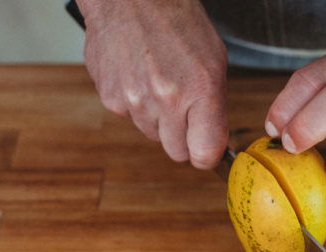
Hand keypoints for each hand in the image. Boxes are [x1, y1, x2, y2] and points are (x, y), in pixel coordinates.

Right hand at [80, 0, 227, 168]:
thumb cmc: (177, 22)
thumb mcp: (215, 61)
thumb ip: (215, 108)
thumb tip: (213, 145)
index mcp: (200, 91)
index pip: (204, 154)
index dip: (207, 156)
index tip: (207, 149)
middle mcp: (166, 100)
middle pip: (177, 152)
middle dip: (183, 138)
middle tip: (184, 109)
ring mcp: (134, 101)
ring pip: (152, 136)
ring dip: (158, 119)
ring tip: (159, 83)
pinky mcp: (110, 98)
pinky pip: (130, 119)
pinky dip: (136, 105)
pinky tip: (139, 77)